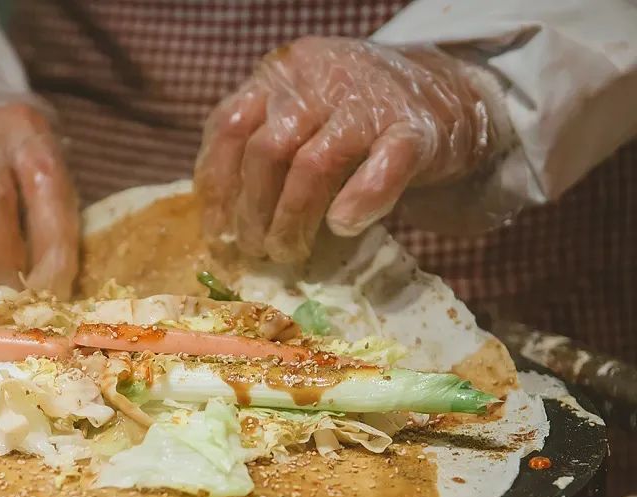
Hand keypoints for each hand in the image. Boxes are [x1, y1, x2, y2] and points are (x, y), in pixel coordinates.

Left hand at [195, 37, 497, 262]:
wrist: (449, 98)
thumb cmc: (358, 124)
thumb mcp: (304, 117)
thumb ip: (263, 148)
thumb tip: (221, 223)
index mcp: (283, 74)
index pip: (230, 126)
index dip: (217, 186)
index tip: (216, 233)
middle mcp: (321, 78)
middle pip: (267, 151)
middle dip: (253, 212)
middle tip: (256, 251)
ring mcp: (370, 100)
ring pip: (313, 164)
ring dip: (292, 220)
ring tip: (288, 254)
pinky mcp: (416, 129)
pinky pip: (383, 167)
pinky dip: (359, 201)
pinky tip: (343, 228)